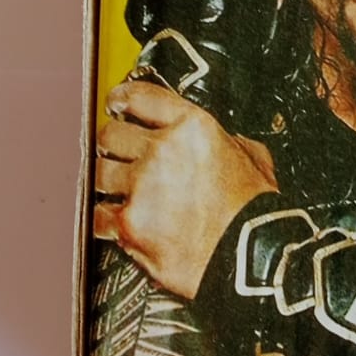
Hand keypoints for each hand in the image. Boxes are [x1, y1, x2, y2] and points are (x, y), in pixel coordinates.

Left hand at [94, 79, 278, 298]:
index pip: (142, 97)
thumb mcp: (255, 160)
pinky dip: (105, 219)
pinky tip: (116, 221)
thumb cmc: (257, 215)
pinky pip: (99, 215)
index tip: (117, 103)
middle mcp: (163, 151)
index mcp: (194, 128)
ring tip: (119, 190)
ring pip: (100, 173)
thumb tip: (225, 141)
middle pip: (112, 134)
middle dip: (114, 143)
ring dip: (109, 181)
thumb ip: (231, 143)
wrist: (253, 258)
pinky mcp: (129, 224)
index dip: (123, 98)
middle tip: (119, 152)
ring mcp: (142, 187)